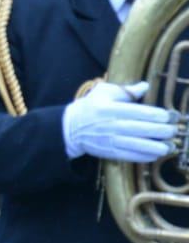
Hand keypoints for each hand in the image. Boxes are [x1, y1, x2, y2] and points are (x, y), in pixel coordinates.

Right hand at [63, 81, 178, 161]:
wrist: (70, 127)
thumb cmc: (90, 106)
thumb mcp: (103, 92)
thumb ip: (126, 91)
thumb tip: (145, 86)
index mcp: (111, 108)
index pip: (140, 112)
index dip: (158, 115)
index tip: (169, 116)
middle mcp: (111, 125)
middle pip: (142, 129)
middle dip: (162, 131)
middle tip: (173, 130)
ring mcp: (110, 140)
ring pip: (139, 145)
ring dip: (157, 147)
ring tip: (169, 146)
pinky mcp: (110, 152)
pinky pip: (131, 156)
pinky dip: (146, 156)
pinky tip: (156, 154)